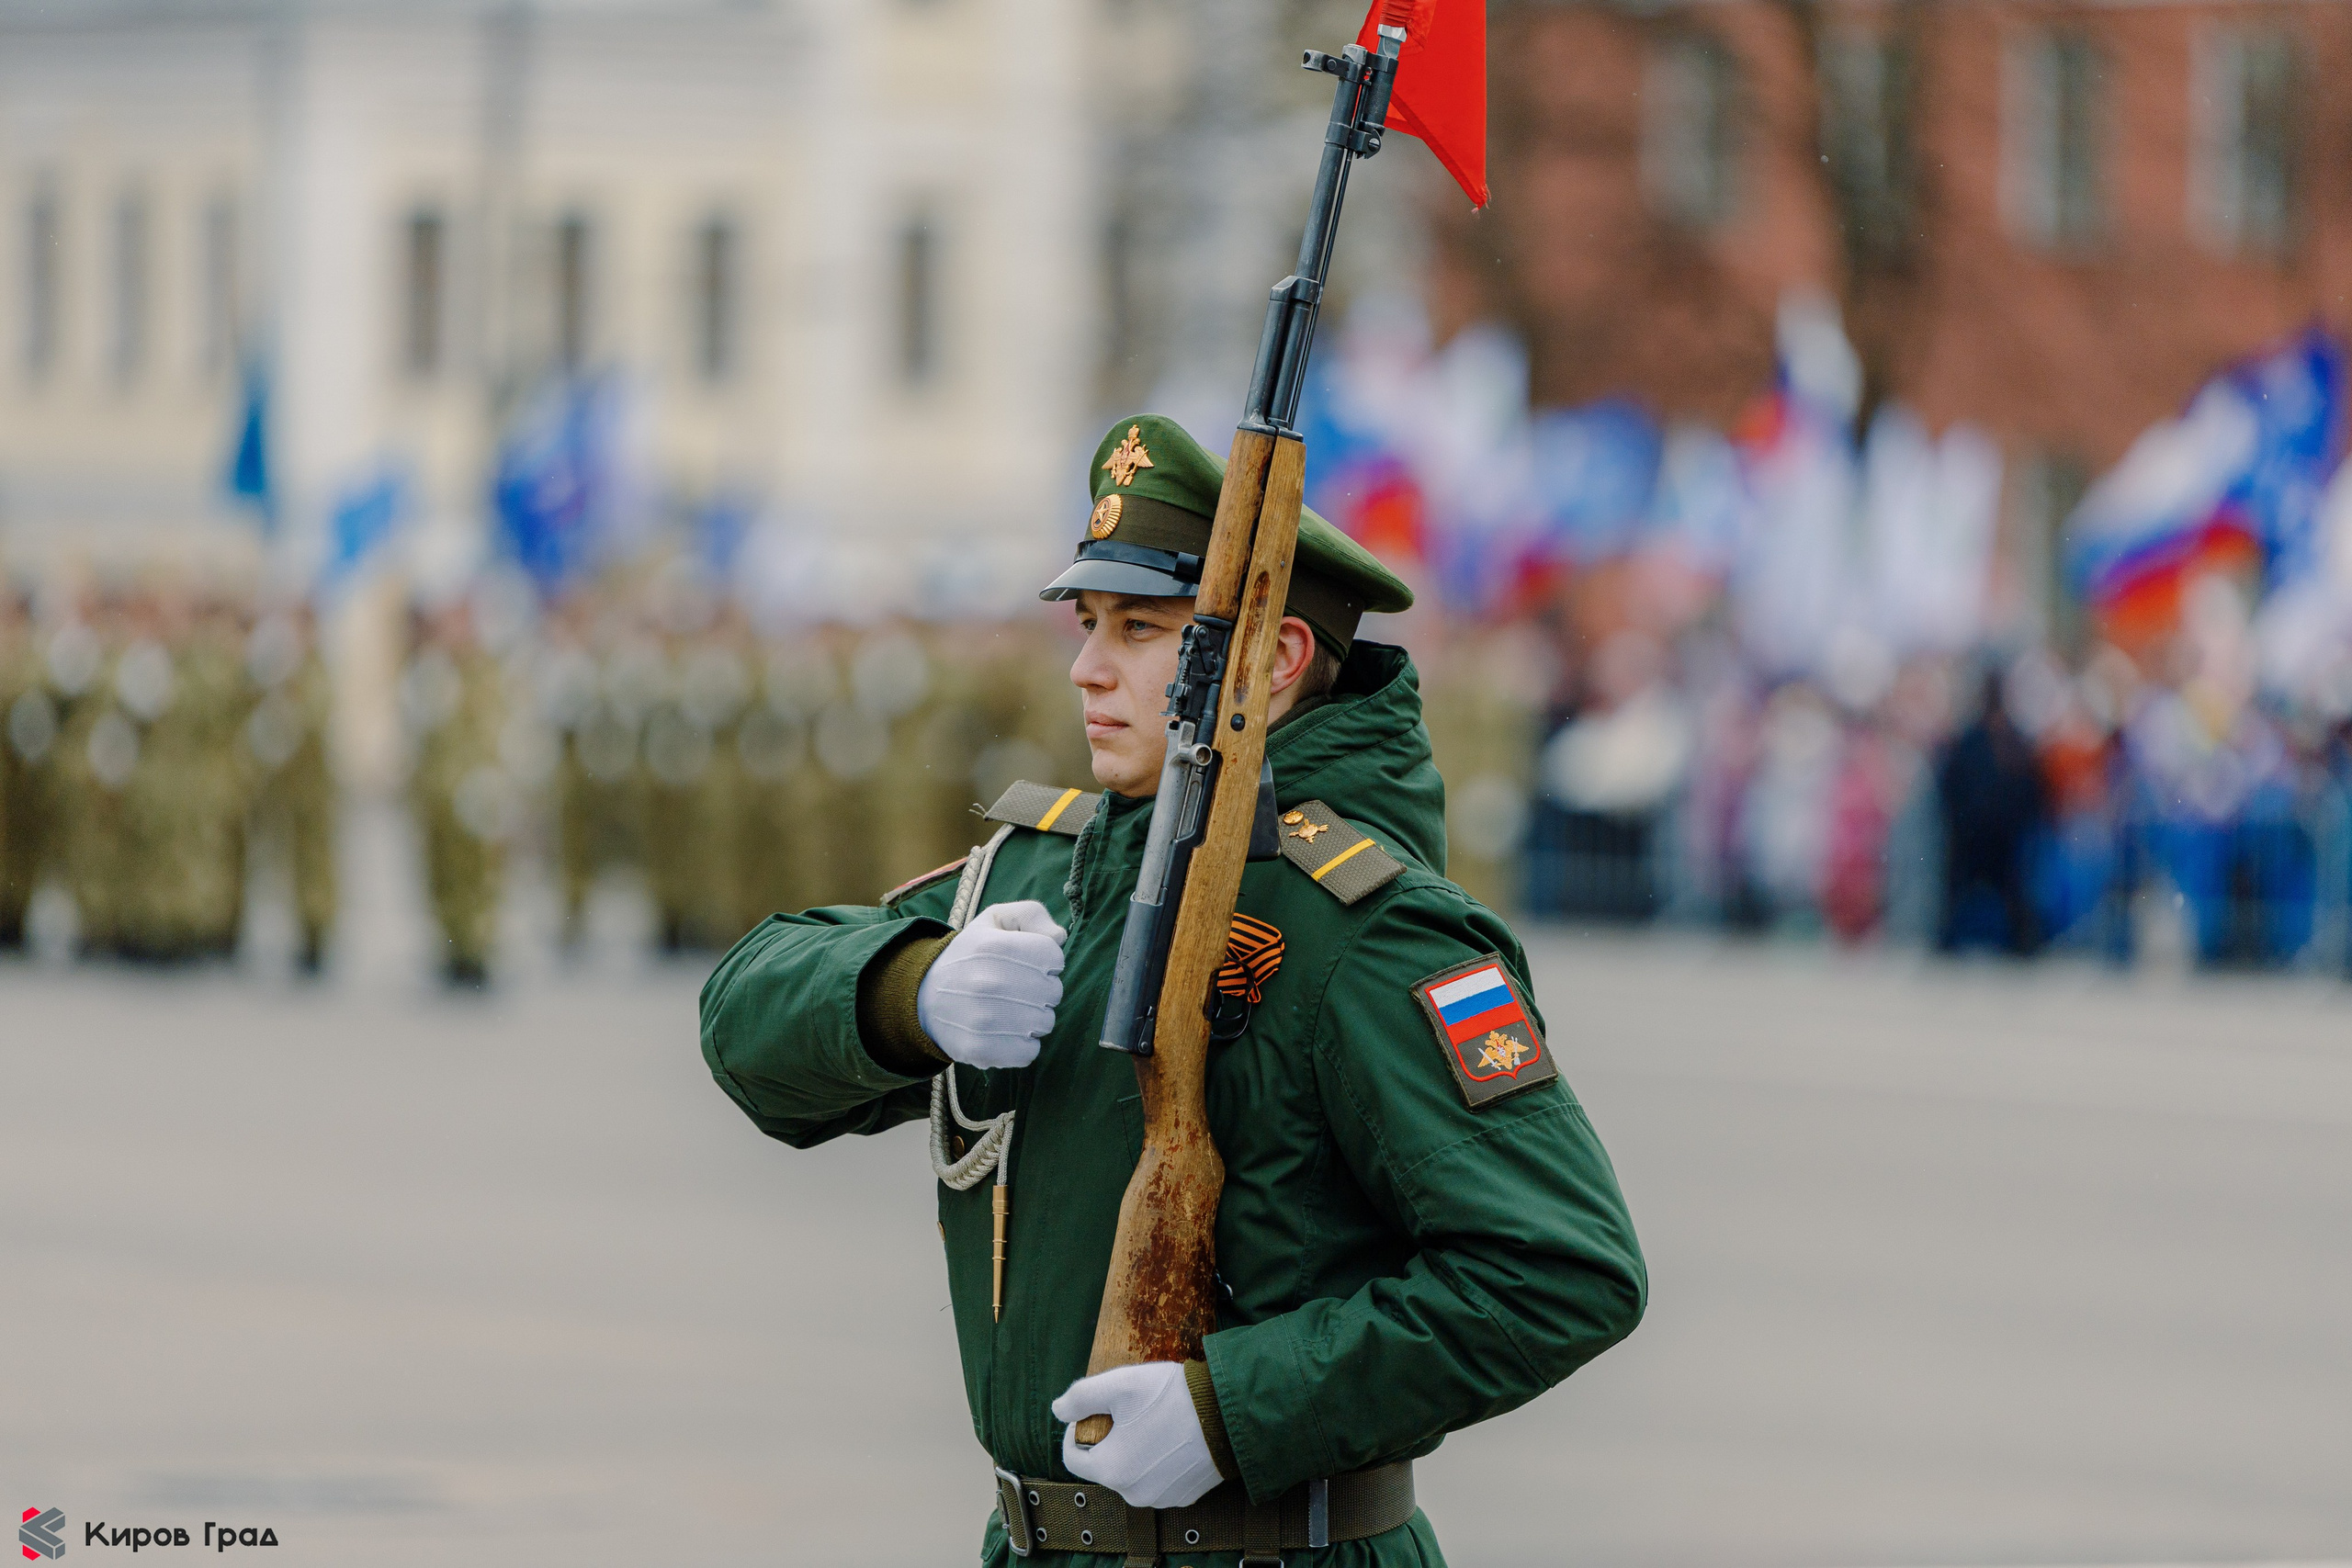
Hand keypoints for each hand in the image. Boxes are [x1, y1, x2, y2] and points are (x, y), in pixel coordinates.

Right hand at [916, 900, 1065, 1068]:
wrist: (924, 998)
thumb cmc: (970, 956)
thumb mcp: (994, 920)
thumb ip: (1031, 914)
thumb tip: (1058, 937)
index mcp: (993, 946)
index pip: (1053, 956)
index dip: (1046, 960)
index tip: (1029, 963)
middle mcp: (987, 982)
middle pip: (1053, 992)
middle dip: (1041, 990)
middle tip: (1019, 989)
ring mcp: (983, 1019)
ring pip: (1044, 1023)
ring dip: (1033, 1018)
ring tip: (1011, 1010)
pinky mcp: (981, 1050)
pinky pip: (1029, 1052)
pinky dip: (1022, 1045)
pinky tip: (1004, 1032)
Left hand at [1051, 1361, 1222, 1509]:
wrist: (1229, 1413)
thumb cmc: (1172, 1398)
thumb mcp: (1119, 1385)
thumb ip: (1081, 1397)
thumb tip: (1058, 1410)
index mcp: (1112, 1471)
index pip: (1073, 1457)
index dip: (1077, 1430)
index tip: (1094, 1411)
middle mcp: (1134, 1494)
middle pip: (1105, 1464)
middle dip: (1109, 1438)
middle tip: (1128, 1411)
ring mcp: (1161, 1497)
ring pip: (1132, 1472)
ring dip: (1134, 1449)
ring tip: (1153, 1420)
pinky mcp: (1185, 1495)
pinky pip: (1158, 1478)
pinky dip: (1158, 1460)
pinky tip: (1173, 1435)